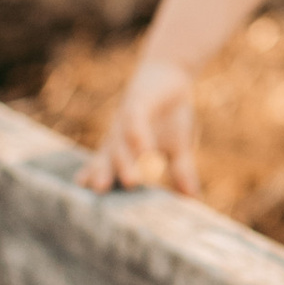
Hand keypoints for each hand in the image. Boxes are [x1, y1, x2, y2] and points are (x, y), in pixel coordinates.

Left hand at [86, 49, 201, 197]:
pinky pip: (135, 121)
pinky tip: (146, 150)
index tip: (91, 210)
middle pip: (107, 160)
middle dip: (104, 177)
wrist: (172, 74)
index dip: (101, 187)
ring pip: (121, 143)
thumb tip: (193, 197)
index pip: (109, 171)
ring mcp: (126, 120)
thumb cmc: (170, 112)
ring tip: (131, 182)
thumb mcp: (179, 145)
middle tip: (102, 196)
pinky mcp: (138, 102)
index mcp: (124, 149)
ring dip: (124, 162)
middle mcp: (119, 136)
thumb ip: (181, 170)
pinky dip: (140, 136)